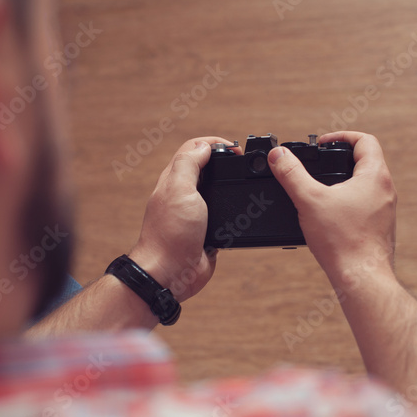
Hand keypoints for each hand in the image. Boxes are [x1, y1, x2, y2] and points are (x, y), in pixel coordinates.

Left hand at [130, 137, 240, 302]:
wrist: (172, 272)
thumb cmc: (170, 233)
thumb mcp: (179, 189)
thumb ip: (189, 164)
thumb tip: (204, 146)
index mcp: (175, 179)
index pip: (194, 149)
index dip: (215, 144)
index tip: (235, 149)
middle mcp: (184, 193)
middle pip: (206, 166)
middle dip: (226, 161)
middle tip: (245, 163)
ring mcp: (196, 212)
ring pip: (216, 190)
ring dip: (230, 183)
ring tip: (246, 181)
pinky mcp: (207, 230)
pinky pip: (223, 214)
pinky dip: (233, 208)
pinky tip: (242, 207)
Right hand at [268, 131, 396, 288]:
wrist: (361, 278)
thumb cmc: (343, 241)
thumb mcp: (309, 200)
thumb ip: (291, 174)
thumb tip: (277, 155)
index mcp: (375, 177)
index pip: (365, 141)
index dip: (341, 137)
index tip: (322, 143)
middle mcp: (384, 191)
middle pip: (366, 161)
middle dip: (339, 158)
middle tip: (317, 162)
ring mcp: (383, 210)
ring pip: (364, 184)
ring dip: (342, 180)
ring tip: (319, 186)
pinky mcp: (377, 227)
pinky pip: (363, 204)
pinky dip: (346, 200)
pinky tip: (327, 213)